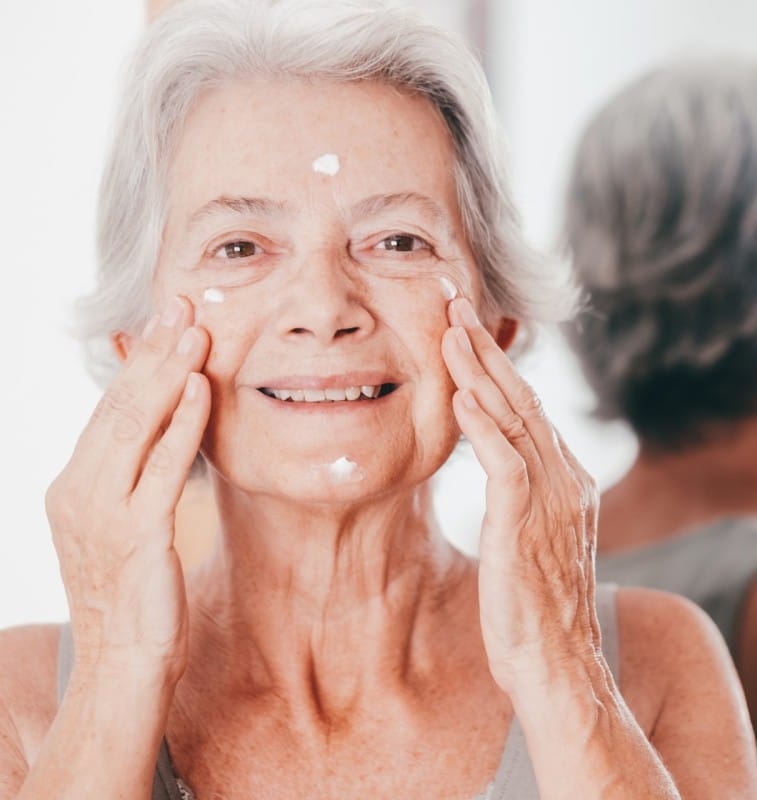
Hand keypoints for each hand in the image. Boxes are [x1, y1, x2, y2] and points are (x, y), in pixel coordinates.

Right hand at [45, 296, 210, 683]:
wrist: (122, 664)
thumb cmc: (135, 594)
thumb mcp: (130, 523)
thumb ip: (141, 473)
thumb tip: (165, 423)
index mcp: (75, 485)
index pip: (110, 411)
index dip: (141, 364)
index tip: (168, 320)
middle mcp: (79, 491)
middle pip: (118, 407)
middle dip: (153, 352)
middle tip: (184, 304)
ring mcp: (102, 512)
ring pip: (134, 426)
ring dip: (167, 374)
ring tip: (195, 330)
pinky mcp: (135, 535)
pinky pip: (161, 468)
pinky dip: (181, 424)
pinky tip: (200, 388)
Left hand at [440, 298, 601, 696]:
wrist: (560, 665)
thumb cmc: (537, 613)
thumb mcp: (530, 544)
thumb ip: (521, 502)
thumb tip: (501, 475)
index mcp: (568, 482)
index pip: (530, 410)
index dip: (497, 366)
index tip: (468, 331)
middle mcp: (567, 480)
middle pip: (523, 397)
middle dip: (487, 347)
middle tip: (456, 301)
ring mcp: (552, 499)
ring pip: (514, 417)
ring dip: (479, 368)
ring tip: (450, 326)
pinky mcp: (527, 524)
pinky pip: (505, 461)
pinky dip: (483, 423)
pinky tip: (460, 392)